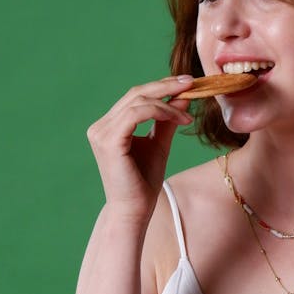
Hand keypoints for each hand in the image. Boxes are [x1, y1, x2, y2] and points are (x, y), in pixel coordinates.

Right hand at [86, 74, 195, 221]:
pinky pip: (136, 114)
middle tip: (192, 82)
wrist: (134, 211)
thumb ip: (167, 120)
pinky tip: (179, 119)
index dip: (161, 87)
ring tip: (189, 113)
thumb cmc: (144, 184)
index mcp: (109, 126)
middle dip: (166, 86)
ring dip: (168, 103)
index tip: (187, 83)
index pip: (135, 97)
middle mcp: (101, 127)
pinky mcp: (109, 141)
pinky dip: (160, 111)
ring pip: (138, 101)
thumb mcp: (159, 144)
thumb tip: (182, 96)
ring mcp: (101, 133)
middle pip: (135, 93)